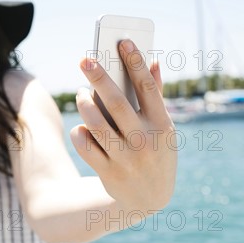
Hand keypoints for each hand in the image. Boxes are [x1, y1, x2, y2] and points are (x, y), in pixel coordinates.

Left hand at [70, 39, 176, 213]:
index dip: (135, 63)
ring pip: (95, 123)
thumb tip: (152, 62)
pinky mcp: (107, 171)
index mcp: (163, 126)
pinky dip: (80, 131)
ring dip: (83, 103)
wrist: (148, 200)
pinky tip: (83, 126)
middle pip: (116, 102)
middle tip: (85, 59)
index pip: (147, 88)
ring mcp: (126, 158)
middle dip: (99, 77)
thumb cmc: (155, 153)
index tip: (123, 41)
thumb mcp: (164, 129)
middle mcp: (145, 141)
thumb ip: (155, 96)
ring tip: (81, 93)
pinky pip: (84, 144)